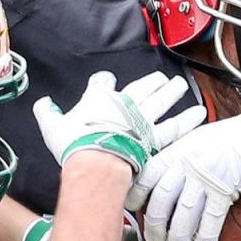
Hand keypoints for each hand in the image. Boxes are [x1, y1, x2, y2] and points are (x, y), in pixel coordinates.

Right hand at [33, 71, 205, 174]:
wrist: (95, 161)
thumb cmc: (74, 145)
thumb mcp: (52, 127)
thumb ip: (47, 113)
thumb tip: (41, 104)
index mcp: (98, 99)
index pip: (102, 83)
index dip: (105, 82)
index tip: (107, 81)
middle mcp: (123, 104)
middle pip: (140, 87)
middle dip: (150, 82)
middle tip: (159, 79)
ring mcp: (141, 119)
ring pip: (160, 101)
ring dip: (171, 93)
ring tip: (180, 86)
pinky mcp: (153, 137)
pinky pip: (174, 126)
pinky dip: (187, 120)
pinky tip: (198, 114)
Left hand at [125, 109, 240, 240]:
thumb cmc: (230, 141)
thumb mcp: (196, 141)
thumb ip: (176, 158)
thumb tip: (156, 181)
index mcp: (176, 150)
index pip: (147, 175)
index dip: (137, 195)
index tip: (132, 212)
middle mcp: (187, 162)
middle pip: (162, 199)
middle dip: (155, 225)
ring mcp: (206, 176)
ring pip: (184, 214)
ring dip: (178, 240)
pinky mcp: (226, 188)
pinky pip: (211, 220)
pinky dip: (204, 240)